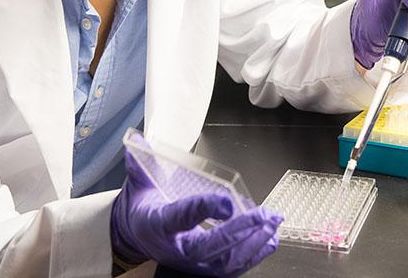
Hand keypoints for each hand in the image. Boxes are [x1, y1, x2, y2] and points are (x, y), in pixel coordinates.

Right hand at [110, 138, 281, 276]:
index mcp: (157, 225)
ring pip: (224, 262)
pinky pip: (230, 267)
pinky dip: (252, 255)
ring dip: (252, 244)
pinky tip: (268, 240)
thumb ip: (140, 164)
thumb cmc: (142, 210)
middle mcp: (176, 248)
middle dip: (238, 232)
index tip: (226, 202)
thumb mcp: (138, 185)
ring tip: (271, 225)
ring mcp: (191, 262)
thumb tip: (137, 141)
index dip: (203, 209)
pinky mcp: (203, 267)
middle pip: (209, 246)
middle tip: (262, 216)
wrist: (135, 237)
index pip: (181, 217)